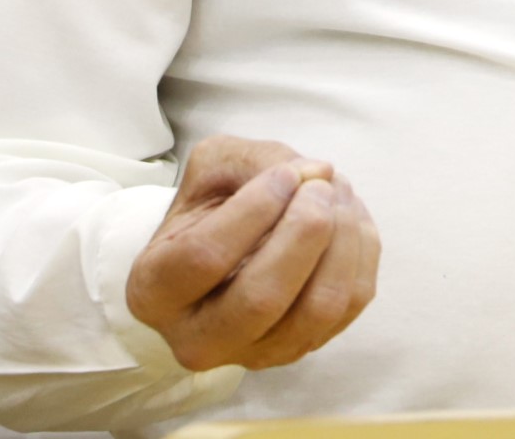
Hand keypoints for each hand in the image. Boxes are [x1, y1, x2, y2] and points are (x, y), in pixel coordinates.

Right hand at [125, 135, 381, 371]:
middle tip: (321, 183)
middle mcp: (198, 339)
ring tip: (337, 192)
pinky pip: (351, 303)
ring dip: (342, 239)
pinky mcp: (304, 347)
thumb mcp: (213, 169)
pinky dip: (360, 251)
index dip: (256, 207)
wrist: (224, 252)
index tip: (286, 172)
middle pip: (262, 297)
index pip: (205, 255)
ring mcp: (255, 353)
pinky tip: (348, 218)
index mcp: (154, 290)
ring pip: (318, 308)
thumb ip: (256, 161)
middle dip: (305, 229)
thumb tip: (317, 173)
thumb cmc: (212, 207)